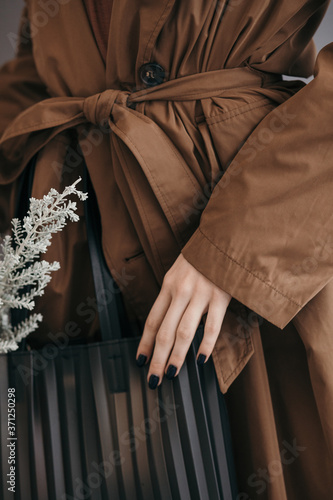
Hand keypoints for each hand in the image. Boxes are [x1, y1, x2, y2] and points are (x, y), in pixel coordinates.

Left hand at [136, 253, 230, 388]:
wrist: (225, 238)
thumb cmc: (202, 258)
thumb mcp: (179, 272)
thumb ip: (173, 295)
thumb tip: (165, 323)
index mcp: (169, 285)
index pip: (153, 320)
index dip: (145, 342)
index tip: (140, 360)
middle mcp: (181, 291)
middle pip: (164, 330)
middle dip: (157, 357)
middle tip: (153, 378)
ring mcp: (201, 294)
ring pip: (184, 332)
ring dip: (176, 356)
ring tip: (172, 373)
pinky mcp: (220, 296)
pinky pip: (212, 326)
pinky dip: (205, 345)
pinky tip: (200, 359)